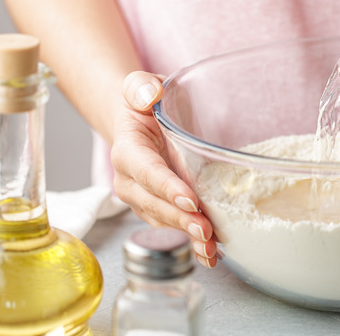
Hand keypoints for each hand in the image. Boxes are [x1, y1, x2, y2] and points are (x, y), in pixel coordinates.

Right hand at [111, 71, 218, 267]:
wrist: (139, 122)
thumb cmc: (143, 104)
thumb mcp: (140, 86)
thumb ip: (140, 86)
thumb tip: (149, 93)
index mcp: (128, 150)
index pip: (146, 170)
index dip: (166, 187)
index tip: (189, 200)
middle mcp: (130, 180)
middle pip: (154, 204)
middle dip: (180, 219)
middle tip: (206, 229)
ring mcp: (143, 198)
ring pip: (163, 221)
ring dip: (187, 236)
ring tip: (211, 249)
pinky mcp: (157, 208)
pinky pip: (172, 227)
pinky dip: (190, 242)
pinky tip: (209, 253)